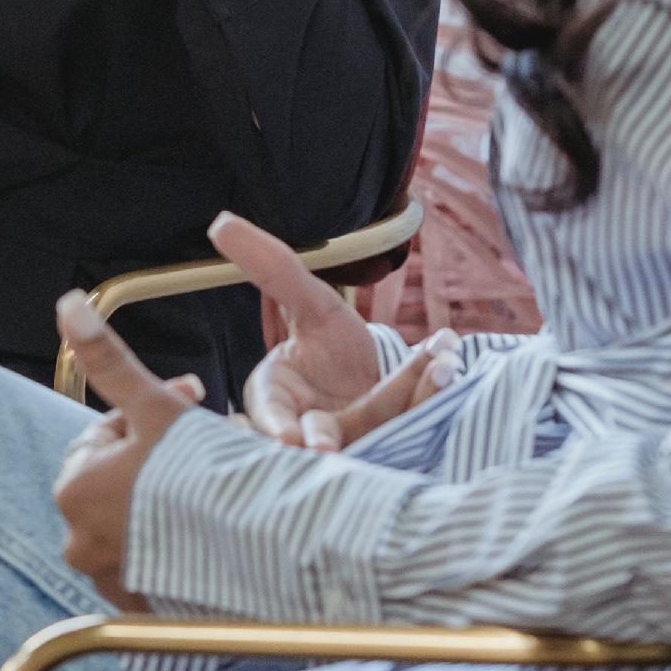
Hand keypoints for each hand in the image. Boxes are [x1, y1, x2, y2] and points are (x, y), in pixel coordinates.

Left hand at [51, 292, 205, 604]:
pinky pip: (156, 562)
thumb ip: (107, 358)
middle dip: (158, 456)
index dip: (148, 414)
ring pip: (138, 520)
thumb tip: (67, 304)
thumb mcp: (153, 406)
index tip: (189, 405)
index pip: (104, 436)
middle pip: (120, 480)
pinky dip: (176, 543)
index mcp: (73, 489)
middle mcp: (80, 542)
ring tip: (212, 485)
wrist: (257, 552)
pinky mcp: (144, 608)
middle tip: (204, 445)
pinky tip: (210, 527)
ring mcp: (111, 580)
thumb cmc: (202, 477)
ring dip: (167, 498)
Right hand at [212, 209, 459, 450]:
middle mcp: (316, 431)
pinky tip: (448, 360)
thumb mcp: (308, 302)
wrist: (374, 376)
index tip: (292, 440)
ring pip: (379, 427)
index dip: (276, 428)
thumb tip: (222, 222)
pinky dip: (434, 391)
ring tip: (439, 363)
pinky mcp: (397, 447)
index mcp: (278, 402)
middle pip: (326, 435)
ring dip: (411, 394)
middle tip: (332, 444)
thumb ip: (271, 269)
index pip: (269, 417)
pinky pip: (416, 424)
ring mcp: (359, 444)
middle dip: (333, 435)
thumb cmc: (328, 346)